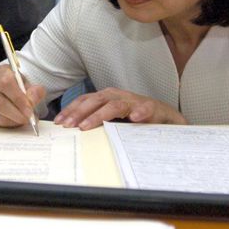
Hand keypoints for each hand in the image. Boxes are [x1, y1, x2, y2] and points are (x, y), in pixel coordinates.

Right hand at [0, 65, 44, 127]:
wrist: (11, 89)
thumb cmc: (21, 86)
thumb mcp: (32, 84)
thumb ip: (35, 91)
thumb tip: (32, 99)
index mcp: (2, 71)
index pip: (6, 83)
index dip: (18, 98)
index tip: (29, 109)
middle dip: (16, 114)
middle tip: (28, 118)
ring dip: (13, 120)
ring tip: (23, 119)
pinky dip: (7, 124)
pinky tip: (15, 120)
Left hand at [54, 88, 186, 129]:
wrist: (169, 119)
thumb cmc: (138, 120)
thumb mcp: (115, 121)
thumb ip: (98, 122)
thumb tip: (74, 131)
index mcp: (108, 98)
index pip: (85, 100)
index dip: (72, 110)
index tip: (59, 122)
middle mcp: (120, 96)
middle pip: (96, 100)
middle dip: (80, 112)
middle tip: (69, 126)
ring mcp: (136, 101)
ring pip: (115, 105)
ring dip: (100, 115)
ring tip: (87, 126)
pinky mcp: (154, 108)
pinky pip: (147, 109)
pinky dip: (140, 112)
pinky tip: (135, 119)